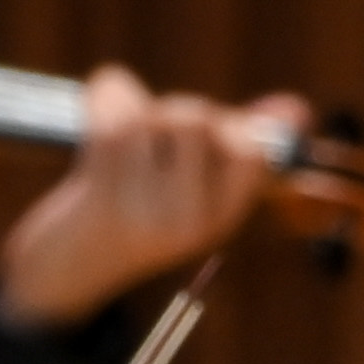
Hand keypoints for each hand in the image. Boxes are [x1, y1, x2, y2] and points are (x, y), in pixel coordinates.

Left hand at [0, 67, 303, 328]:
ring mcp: (146, 211)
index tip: (202, 137)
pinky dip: (105, 95)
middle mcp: (189, 221)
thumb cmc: (135, 212)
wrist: (65, 268)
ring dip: (134, 106)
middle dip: (172, 111)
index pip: (253, 151)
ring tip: (119, 137)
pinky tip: (97, 113)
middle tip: (149, 139)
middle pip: (196, 119)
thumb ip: (241, 142)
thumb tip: (298, 109)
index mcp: (219, 217)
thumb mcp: (194, 183)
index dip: (230, 125)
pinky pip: (115, 112)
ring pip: (152, 114)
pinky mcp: (102, 194)